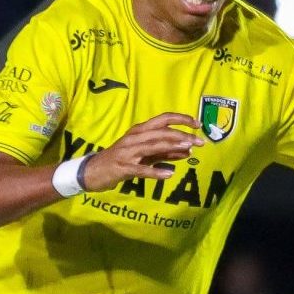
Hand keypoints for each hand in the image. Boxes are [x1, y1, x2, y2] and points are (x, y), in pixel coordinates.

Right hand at [79, 112, 197, 191]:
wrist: (92, 171)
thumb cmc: (120, 160)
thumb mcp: (144, 154)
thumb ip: (165, 152)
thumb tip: (187, 150)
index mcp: (140, 131)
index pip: (163, 119)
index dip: (181, 119)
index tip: (198, 124)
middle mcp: (134, 137)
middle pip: (161, 132)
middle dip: (182, 135)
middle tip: (200, 142)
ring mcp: (128, 152)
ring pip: (153, 146)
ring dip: (172, 147)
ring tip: (189, 150)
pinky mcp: (123, 167)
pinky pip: (141, 169)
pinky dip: (156, 171)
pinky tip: (169, 174)